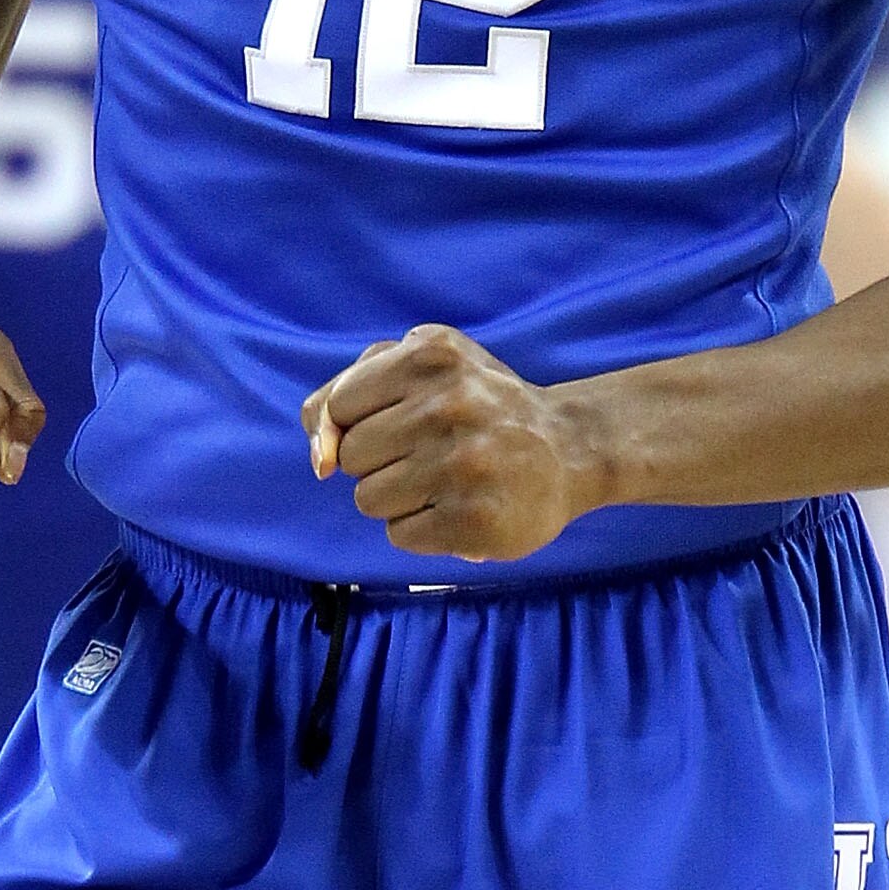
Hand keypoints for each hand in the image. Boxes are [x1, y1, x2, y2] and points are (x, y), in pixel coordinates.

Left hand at [301, 323, 587, 560]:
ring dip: (397, 498)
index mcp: (432, 354)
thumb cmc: (475, 405)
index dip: (358, 422)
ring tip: (445, 480)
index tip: (398, 421)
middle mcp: (450, 404)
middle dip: (379, 461)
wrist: (568, 449)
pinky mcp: (475, 520)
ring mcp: (465, 465)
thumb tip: (320, 461)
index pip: (340, 406)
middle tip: (431, 450)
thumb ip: (343, 393)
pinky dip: (421, 528)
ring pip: (368, 499)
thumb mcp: (418, 366)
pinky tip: (458, 507)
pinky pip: (399, 535)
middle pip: (352, 456)